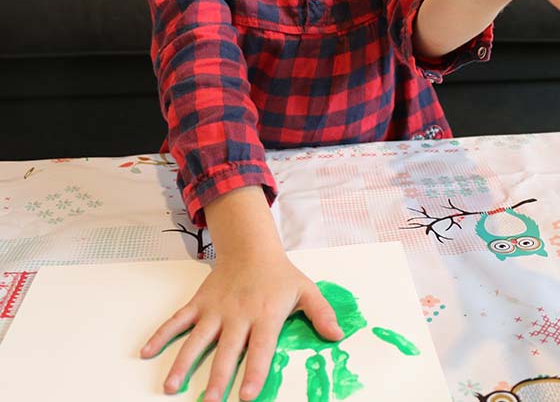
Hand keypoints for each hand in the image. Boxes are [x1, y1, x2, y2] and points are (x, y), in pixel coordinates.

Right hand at [140, 253, 343, 400]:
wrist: (251, 248)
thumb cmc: (280, 275)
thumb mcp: (306, 291)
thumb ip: (322, 313)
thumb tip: (338, 336)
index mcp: (265, 315)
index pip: (260, 348)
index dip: (254, 372)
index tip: (246, 396)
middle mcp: (238, 315)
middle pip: (226, 351)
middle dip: (217, 378)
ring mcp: (215, 309)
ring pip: (197, 339)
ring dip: (183, 363)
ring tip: (171, 387)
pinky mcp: (199, 303)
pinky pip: (177, 320)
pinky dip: (161, 335)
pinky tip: (147, 352)